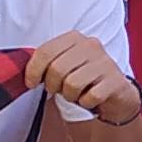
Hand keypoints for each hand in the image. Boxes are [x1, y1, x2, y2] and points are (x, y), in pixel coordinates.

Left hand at [22, 30, 141, 129]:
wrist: (116, 92)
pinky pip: (89, 97)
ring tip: (76, 93)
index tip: (31, 82)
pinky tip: (89, 98)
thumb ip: (46, 63)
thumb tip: (25, 73)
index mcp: (74, 38)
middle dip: (53, 85)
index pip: (45, 51)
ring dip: (70, 96)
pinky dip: (85, 102)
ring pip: (72, 84)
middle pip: (57, 69)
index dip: (33, 70)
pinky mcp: (115, 81)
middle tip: (58, 89)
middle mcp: (91, 46)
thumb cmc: (84, 78)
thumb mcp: (64, 64)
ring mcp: (105, 62)